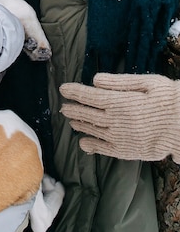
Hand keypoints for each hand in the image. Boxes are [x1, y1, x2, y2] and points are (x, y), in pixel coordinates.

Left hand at [60, 72, 179, 161]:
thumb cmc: (168, 99)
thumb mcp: (146, 82)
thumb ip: (118, 81)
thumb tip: (95, 80)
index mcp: (120, 101)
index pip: (89, 95)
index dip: (75, 92)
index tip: (63, 88)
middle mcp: (116, 120)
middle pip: (88, 113)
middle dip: (74, 108)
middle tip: (63, 106)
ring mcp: (121, 137)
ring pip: (93, 130)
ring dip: (80, 124)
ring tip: (71, 121)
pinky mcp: (127, 151)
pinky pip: (104, 149)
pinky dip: (91, 145)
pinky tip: (83, 142)